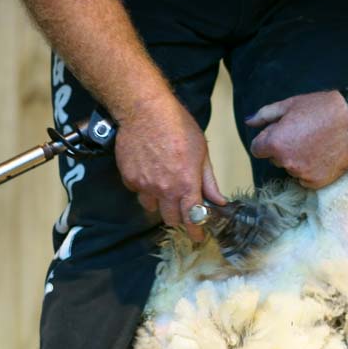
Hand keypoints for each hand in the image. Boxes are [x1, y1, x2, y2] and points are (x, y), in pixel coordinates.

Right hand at [115, 95, 226, 239]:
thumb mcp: (201, 152)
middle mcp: (165, 190)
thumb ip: (208, 181)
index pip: (192, 218)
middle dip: (178, 217)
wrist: (145, 110)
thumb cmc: (177, 126)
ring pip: (152, 208)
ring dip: (159, 203)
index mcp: (186, 184)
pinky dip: (144, 188)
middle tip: (182, 208)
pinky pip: (138, 192)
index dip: (196, 232)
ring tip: (163, 187)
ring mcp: (145, 186)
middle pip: (170, 219)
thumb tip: (218, 200)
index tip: (198, 238)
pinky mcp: (129, 179)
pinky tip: (149, 172)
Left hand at [247, 91, 347, 188]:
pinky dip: (311, 170)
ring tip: (315, 143)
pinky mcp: (317, 182)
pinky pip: (305, 178)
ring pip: (291, 168)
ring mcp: (301, 173)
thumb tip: (248, 122)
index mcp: (275, 143)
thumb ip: (264, 115)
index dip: (268, 139)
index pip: (257, 149)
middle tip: (303, 134)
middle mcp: (286, 161)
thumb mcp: (289, 105)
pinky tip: (322, 155)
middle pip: (275, 159)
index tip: (283, 132)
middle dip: (283, 148)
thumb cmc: (320, 108)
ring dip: (297, 159)